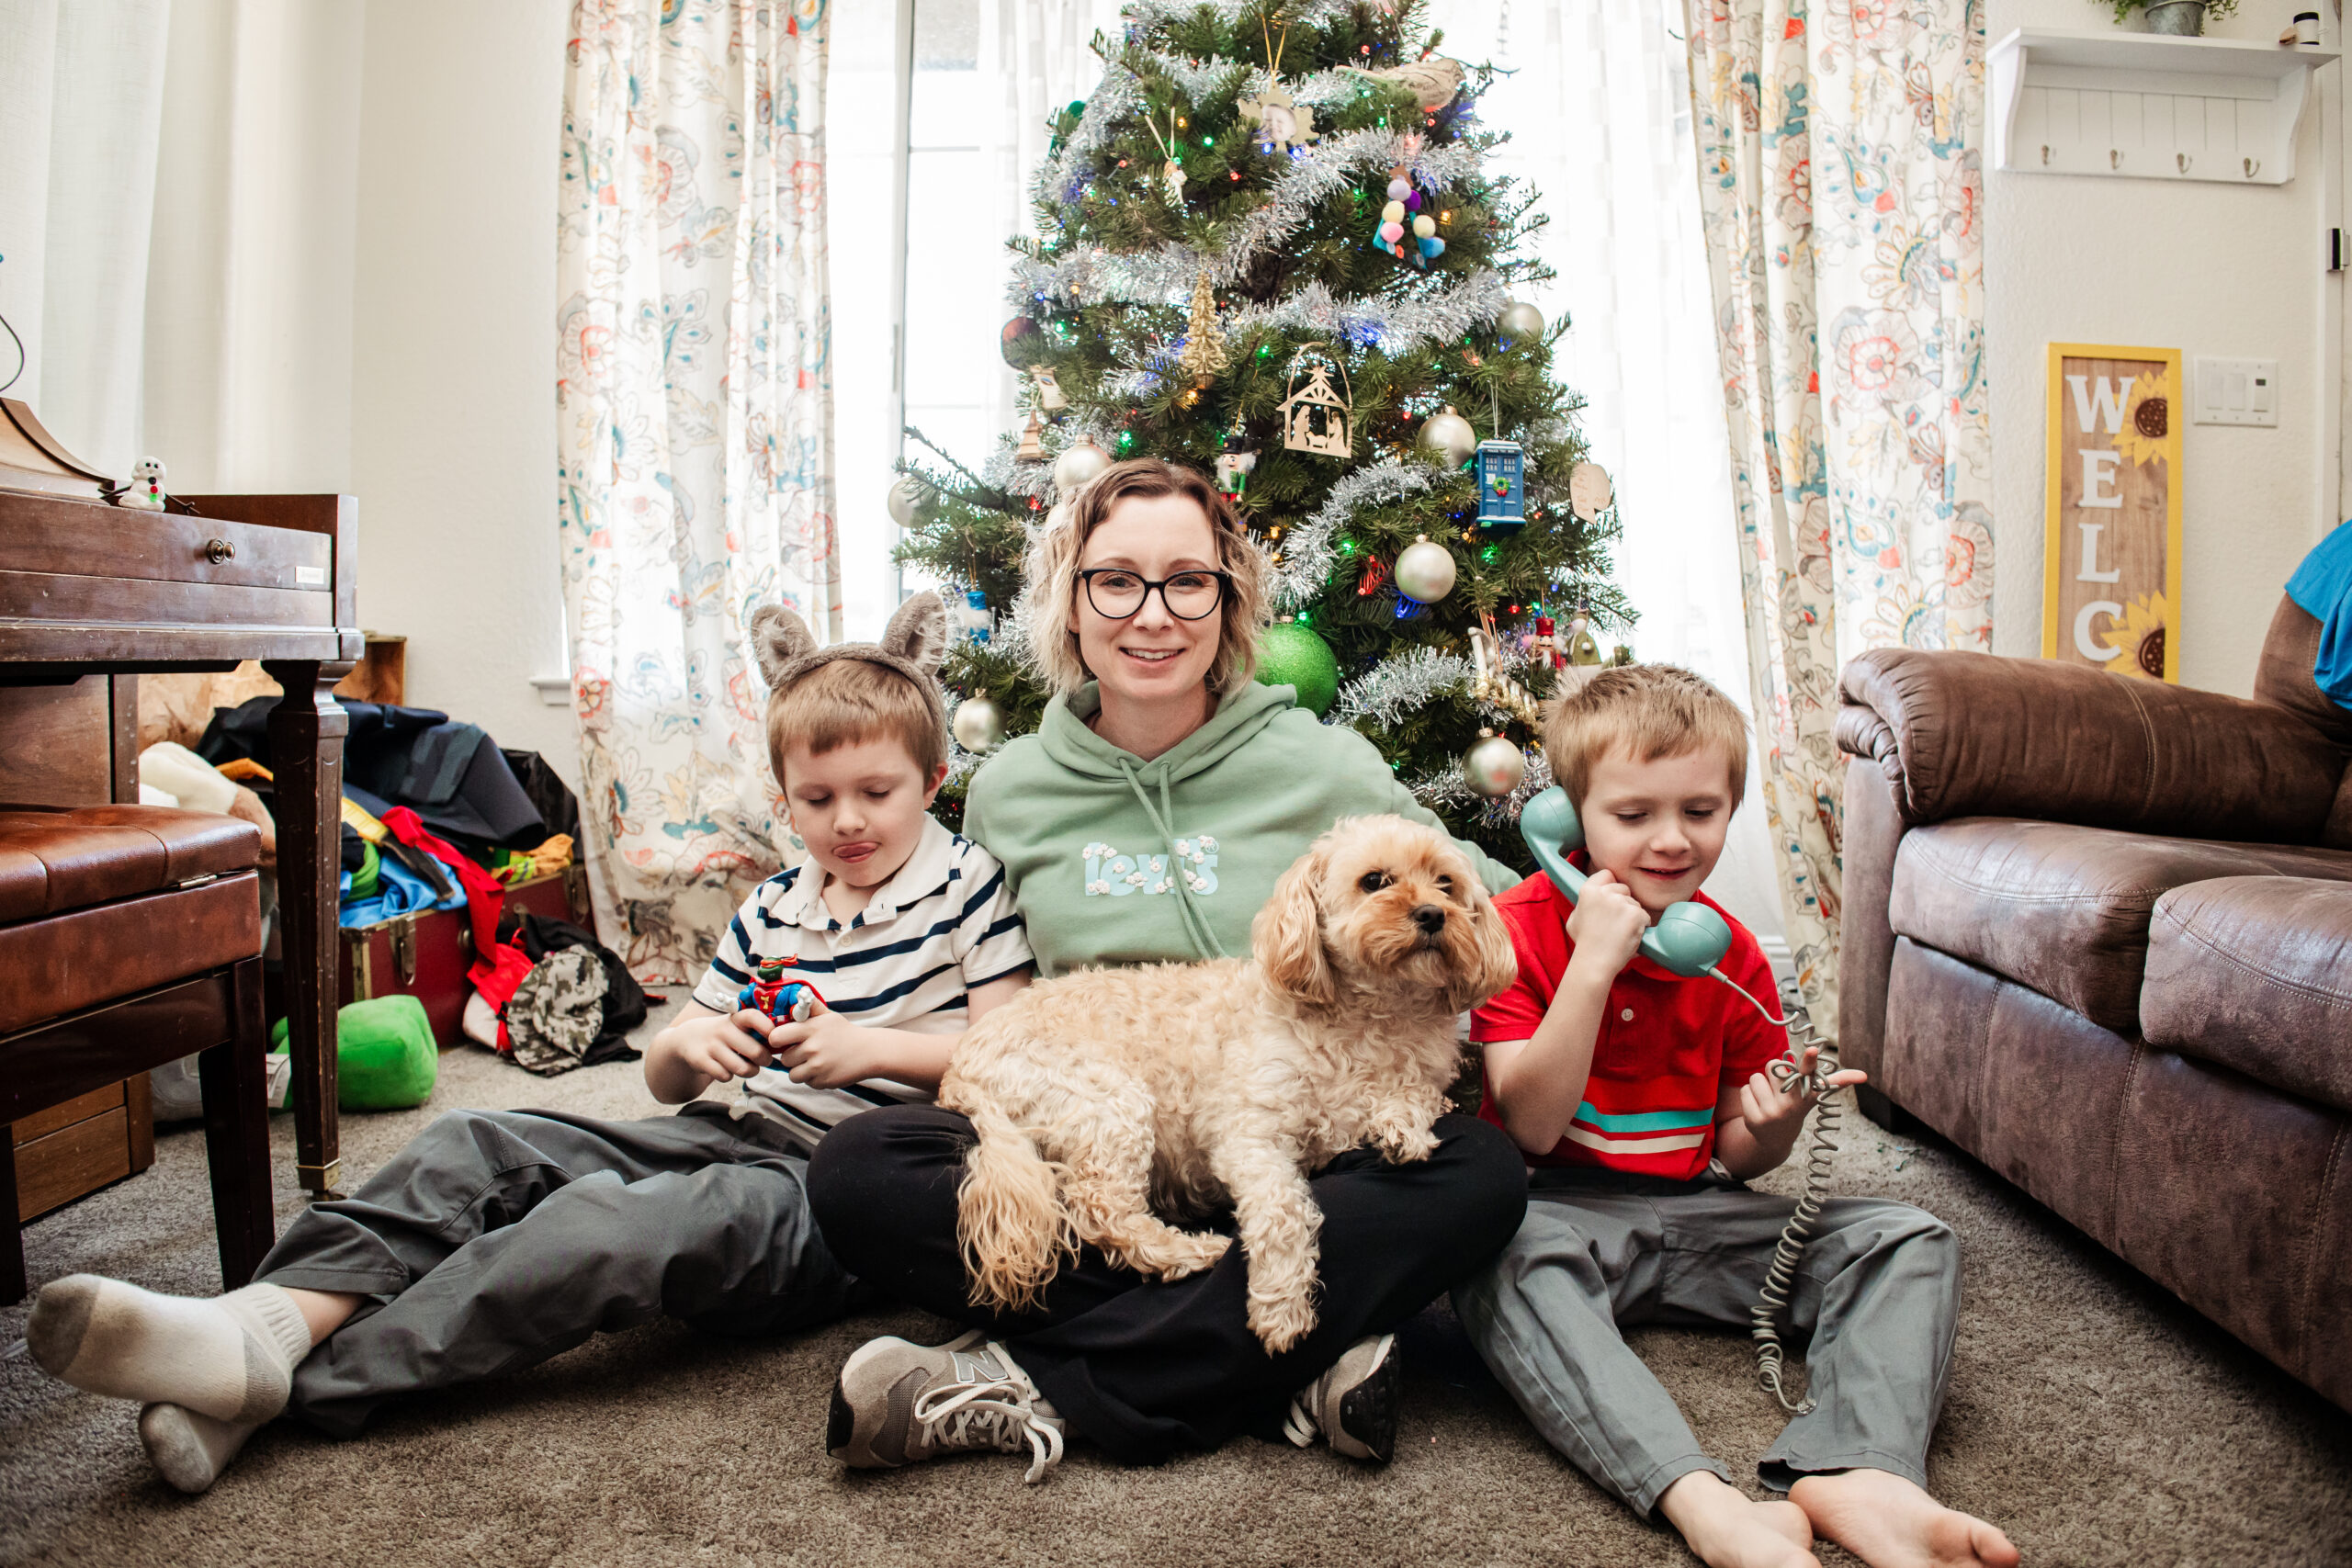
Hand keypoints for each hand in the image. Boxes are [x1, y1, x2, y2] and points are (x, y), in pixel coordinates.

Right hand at [656, 1008, 775, 1086]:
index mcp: (735, 1018)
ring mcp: (711, 1045)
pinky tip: (726, 1069)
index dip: (767, 1027)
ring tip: (748, 1067)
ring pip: (742, 1068)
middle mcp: (723, 1029)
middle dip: (764, 1060)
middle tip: (764, 1060)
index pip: (753, 1016)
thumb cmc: (724, 1035)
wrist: (686, 1039)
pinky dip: (729, 1076)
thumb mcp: (736, 1026)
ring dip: (749, 1072)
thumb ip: (757, 1032)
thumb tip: (786, 1045)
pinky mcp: (700, 1060)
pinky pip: (725, 1076)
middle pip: (755, 1051)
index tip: (774, 1038)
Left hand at [769, 998, 889, 1089]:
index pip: (776, 1037)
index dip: (776, 1039)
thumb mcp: (829, 1016)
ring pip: (793, 1074)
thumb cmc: (846, 1033)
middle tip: (804, 1052)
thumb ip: (811, 1007)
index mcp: (810, 1029)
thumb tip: (797, 993)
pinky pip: (807, 1083)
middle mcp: (812, 1048)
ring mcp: (817, 1067)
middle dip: (792, 1056)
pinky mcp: (823, 1081)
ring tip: (813, 1062)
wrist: (869, 1052)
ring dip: (800, 1070)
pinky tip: (824, 1069)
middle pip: (784, 1058)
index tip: (782, 1040)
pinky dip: (813, 1078)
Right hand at [1564, 869, 1648, 977]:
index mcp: (1588, 890)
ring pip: (1636, 904)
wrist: (1595, 963)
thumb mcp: (1574, 919)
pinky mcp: (1635, 914)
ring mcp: (1621, 902)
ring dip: (1632, 916)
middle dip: (1624, 903)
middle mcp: (1604, 893)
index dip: (1611, 885)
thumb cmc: (1585, 944)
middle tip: (1615, 922)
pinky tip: (1629, 936)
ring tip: (1620, 933)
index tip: (1611, 897)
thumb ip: (1584, 904)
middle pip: (1624, 889)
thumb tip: (1592, 897)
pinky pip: (1645, 916)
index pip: (1607, 874)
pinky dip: (1641, 927)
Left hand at [1736, 1044, 1867, 1139]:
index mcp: (1808, 1094)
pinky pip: (1745, 1090)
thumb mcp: (1814, 1096)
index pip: (1810, 1074)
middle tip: (1780, 1090)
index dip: (1810, 1061)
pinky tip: (1758, 1108)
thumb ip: (1835, 1082)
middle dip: (1773, 1074)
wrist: (1774, 1140)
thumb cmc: (1796, 1107)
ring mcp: (1773, 1112)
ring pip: (1756, 1077)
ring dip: (1759, 1086)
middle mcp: (1792, 1104)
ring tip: (1769, 1099)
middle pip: (1773, 1066)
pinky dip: (1749, 1096)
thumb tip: (1864, 1075)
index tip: (1812, 1050)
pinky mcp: (1755, 1119)